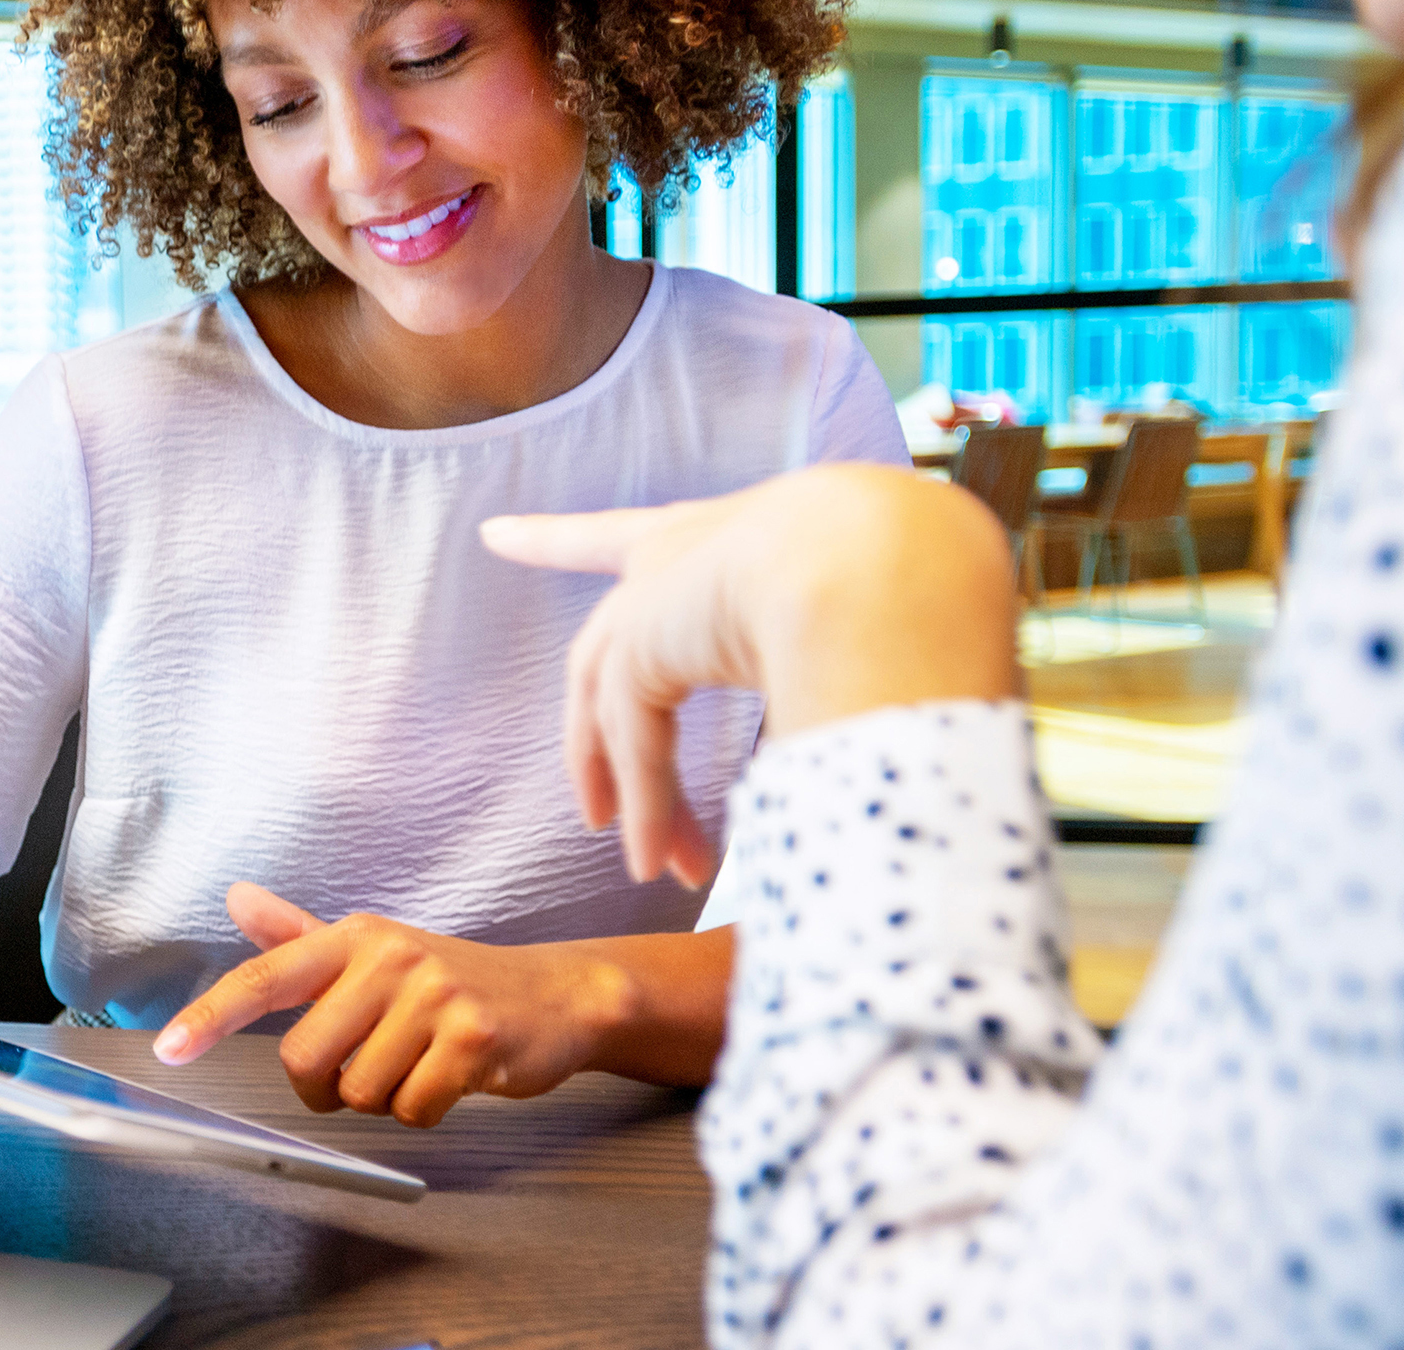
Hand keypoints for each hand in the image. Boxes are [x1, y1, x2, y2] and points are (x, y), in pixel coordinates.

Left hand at [152, 883, 621, 1126]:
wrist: (557, 996)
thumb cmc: (452, 980)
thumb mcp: (375, 951)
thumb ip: (300, 936)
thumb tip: (237, 898)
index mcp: (354, 938)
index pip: (266, 977)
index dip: (211, 1015)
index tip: (169, 1049)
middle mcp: (389, 957)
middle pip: (307, 1058)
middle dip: (327, 1086)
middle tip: (368, 1067)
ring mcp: (434, 996)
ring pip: (359, 1092)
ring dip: (385, 1098)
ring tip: (422, 1061)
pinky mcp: (473, 1038)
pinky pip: (412, 1110)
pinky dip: (426, 1110)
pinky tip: (452, 1077)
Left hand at [481, 464, 1021, 888]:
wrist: (893, 556)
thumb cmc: (910, 581)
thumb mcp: (857, 629)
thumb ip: (830, 677)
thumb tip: (844, 746)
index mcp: (731, 533)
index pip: (621, 536)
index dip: (555, 540)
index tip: (493, 534)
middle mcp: (679, 555)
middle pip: (607, 650)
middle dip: (599, 738)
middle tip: (596, 812)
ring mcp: (651, 597)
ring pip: (620, 709)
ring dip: (640, 795)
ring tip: (656, 868)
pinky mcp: (640, 644)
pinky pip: (635, 739)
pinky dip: (649, 804)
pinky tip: (656, 865)